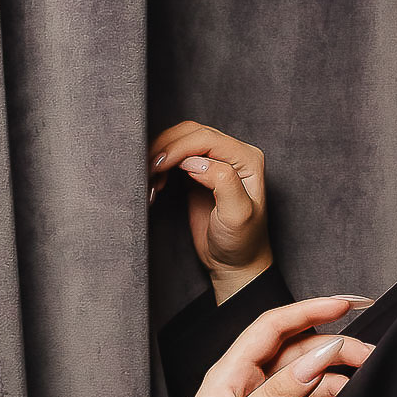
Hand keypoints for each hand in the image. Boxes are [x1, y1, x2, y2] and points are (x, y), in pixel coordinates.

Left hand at [141, 299, 376, 396]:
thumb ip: (278, 395)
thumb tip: (318, 360)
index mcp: (230, 372)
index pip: (274, 327)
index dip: (310, 310)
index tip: (347, 304)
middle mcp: (248, 384)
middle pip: (298, 352)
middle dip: (335, 347)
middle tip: (370, 355)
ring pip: (308, 380)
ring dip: (337, 377)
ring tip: (367, 380)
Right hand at [148, 121, 272, 303]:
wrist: (235, 263)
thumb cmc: (241, 242)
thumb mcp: (237, 215)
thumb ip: (222, 182)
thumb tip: (195, 162)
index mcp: (247, 159)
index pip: (207, 138)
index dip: (179, 148)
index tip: (159, 166)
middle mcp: (234, 155)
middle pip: (192, 133)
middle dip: (166, 149)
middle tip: (149, 170)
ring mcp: (216, 161)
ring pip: (181, 140)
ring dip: (161, 155)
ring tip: (152, 179)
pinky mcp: (200, 172)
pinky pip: (176, 156)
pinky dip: (161, 164)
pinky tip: (156, 182)